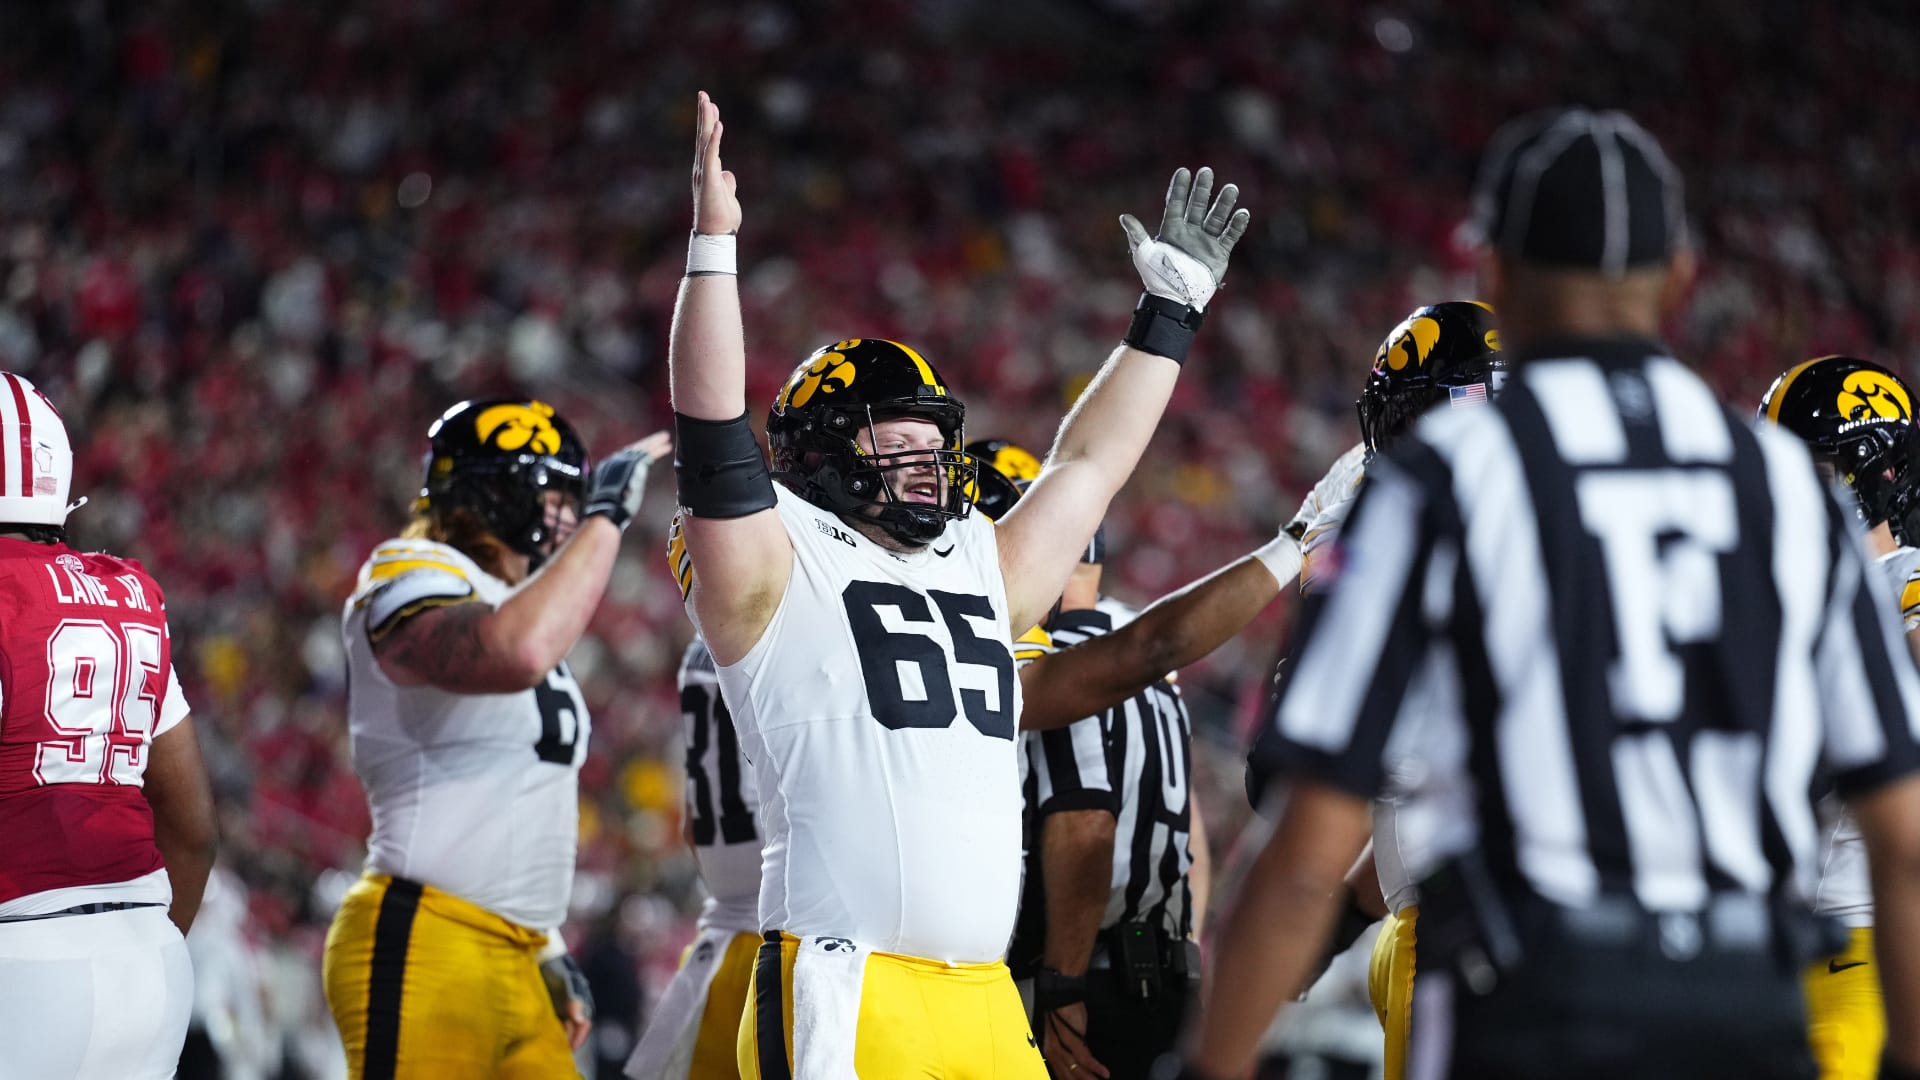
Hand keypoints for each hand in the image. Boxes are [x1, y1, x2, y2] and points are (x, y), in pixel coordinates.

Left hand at [540, 953, 595, 1050]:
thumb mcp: (566, 981)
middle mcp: (574, 1005)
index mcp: (581, 1000)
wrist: (541, 954)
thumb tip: (581, 1020)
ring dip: (558, 1037)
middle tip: (556, 1051)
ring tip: (546, 1046)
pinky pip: (553, 1023)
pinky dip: (549, 1031)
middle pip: (574, 1029)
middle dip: (567, 1040)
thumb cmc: (556, 966)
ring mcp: (562, 1006)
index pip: (584, 1024)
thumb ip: (574, 999)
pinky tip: (540, 1036)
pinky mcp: (550, 1006)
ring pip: (563, 1027)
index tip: (569, 1049)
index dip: (578, 1037)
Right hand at [583, 431, 671, 530]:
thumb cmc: (609, 511)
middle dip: (647, 442)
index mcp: (607, 467)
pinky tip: (668, 446)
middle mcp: (615, 460)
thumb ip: (617, 490)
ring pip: (643, 448)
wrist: (607, 510)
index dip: (637, 451)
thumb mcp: (611, 497)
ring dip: (655, 442)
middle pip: (634, 448)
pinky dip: (659, 449)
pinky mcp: (635, 464)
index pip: (624, 455)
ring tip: (666, 438)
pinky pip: (649, 454)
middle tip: (658, 438)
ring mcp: (624, 461)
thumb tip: (622, 497)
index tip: (646, 449)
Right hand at [692, 91, 740, 234]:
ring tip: (707, 101)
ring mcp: (704, 173)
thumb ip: (726, 182)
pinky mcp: (709, 179)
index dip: (709, 123)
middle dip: (703, 114)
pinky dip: (715, 139)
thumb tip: (728, 173)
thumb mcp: (727, 195)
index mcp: (707, 170)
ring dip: (707, 120)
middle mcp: (702, 168)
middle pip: (703, 136)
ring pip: (705, 141)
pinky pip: (712, 155)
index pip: (707, 142)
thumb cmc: (721, 219)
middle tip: (703, 94)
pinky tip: (718, 124)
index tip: (711, 105)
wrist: (715, 236)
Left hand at [1041, 1003, 1109, 1078]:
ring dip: (1090, 1078)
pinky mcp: (1071, 1039)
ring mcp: (1061, 1046)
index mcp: (1050, 1052)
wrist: (1063, 996)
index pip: (1061, 1074)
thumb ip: (1071, 1050)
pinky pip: (1084, 1057)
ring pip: (1076, 1069)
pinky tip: (1103, 1072)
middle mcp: (1052, 1051)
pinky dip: (1095, 1066)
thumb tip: (1081, 1063)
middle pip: (1068, 1075)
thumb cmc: (1065, 1014)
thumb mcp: (1066, 1035)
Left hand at [1119, 167, 1250, 311]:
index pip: (1176, 204)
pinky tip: (1243, 213)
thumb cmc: (1157, 277)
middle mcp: (1189, 233)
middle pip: (1198, 206)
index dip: (1179, 189)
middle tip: (1207, 171)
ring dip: (1223, 204)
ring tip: (1231, 188)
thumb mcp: (1144, 255)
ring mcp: (1205, 242)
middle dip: (1202, 190)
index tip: (1183, 171)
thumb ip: (1137, 235)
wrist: (1176, 298)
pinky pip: (1230, 236)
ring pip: (1216, 218)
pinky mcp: (1219, 253)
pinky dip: (1236, 226)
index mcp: (1172, 230)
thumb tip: (1124, 217)